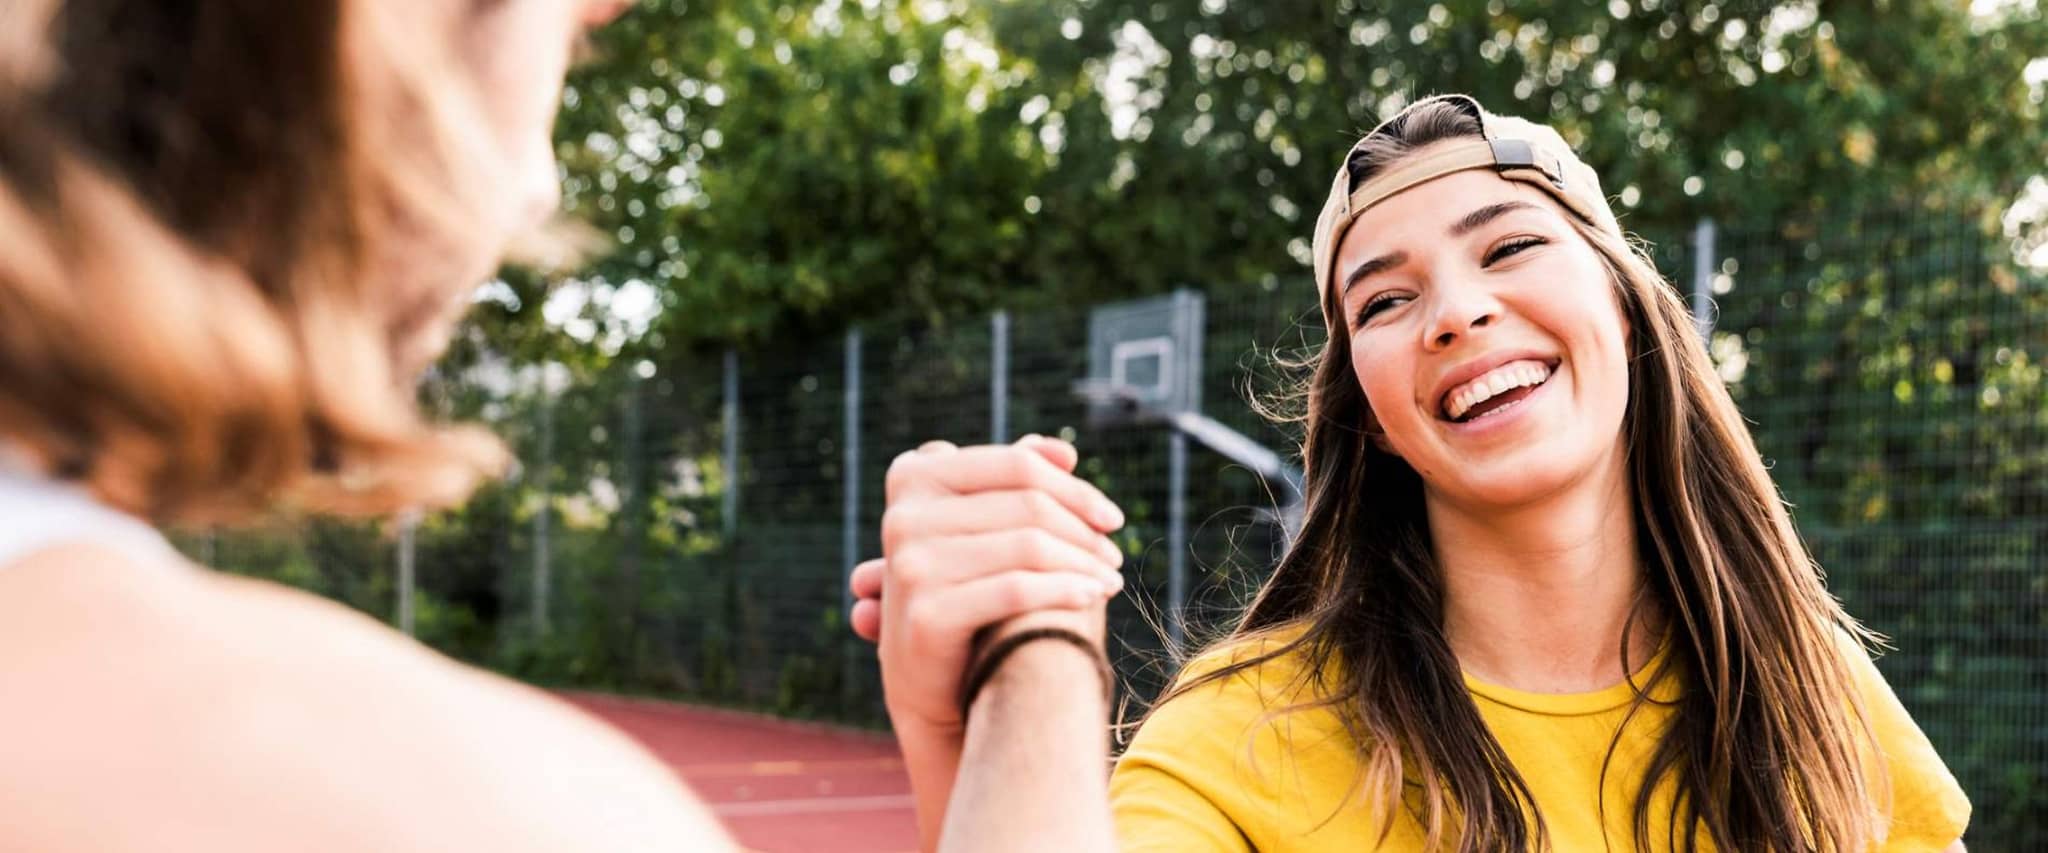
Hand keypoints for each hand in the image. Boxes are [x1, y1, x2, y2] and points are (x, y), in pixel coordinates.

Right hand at [859, 435, 1125, 735]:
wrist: (927, 683)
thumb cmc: (962, 592)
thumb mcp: (978, 528)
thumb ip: (1012, 482)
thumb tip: (1066, 451)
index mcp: (912, 477)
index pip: (1016, 466)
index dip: (1073, 489)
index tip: (1111, 518)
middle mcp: (903, 515)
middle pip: (1027, 506)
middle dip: (1083, 532)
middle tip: (1112, 557)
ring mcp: (911, 564)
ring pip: (1029, 547)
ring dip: (1083, 563)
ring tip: (1109, 580)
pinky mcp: (927, 612)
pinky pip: (1018, 590)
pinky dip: (1066, 590)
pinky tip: (1092, 597)